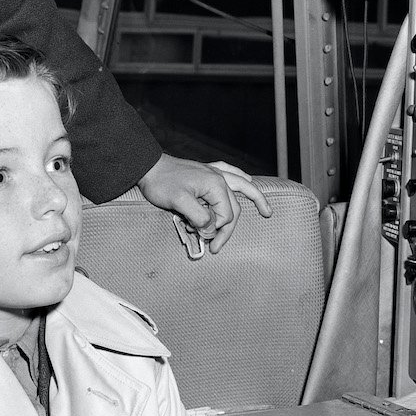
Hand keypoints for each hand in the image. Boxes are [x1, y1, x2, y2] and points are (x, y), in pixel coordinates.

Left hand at [136, 154, 272, 252]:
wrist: (149, 166)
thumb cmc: (162, 183)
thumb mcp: (178, 202)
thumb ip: (198, 216)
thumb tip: (211, 228)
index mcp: (215, 184)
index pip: (226, 214)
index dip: (215, 229)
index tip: (199, 236)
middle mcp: (219, 177)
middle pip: (233, 207)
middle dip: (226, 229)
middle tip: (215, 248)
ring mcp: (214, 172)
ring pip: (242, 186)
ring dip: (255, 198)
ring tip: (267, 212)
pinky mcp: (207, 171)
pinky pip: (232, 173)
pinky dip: (241, 179)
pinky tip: (247, 180)